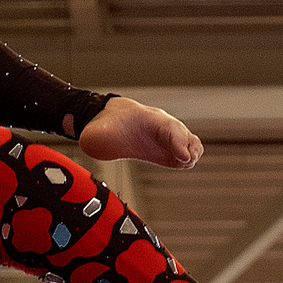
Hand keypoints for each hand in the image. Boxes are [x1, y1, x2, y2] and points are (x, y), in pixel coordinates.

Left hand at [78, 96, 203, 169]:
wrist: (111, 122)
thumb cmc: (107, 126)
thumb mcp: (97, 132)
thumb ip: (95, 138)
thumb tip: (89, 143)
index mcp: (145, 119)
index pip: (168, 127)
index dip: (177, 142)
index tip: (182, 156)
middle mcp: (161, 125)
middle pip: (183, 133)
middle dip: (187, 147)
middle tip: (184, 161)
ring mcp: (167, 136)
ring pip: (190, 141)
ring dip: (192, 152)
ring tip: (185, 162)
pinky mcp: (169, 148)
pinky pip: (188, 150)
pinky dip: (190, 158)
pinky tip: (183, 164)